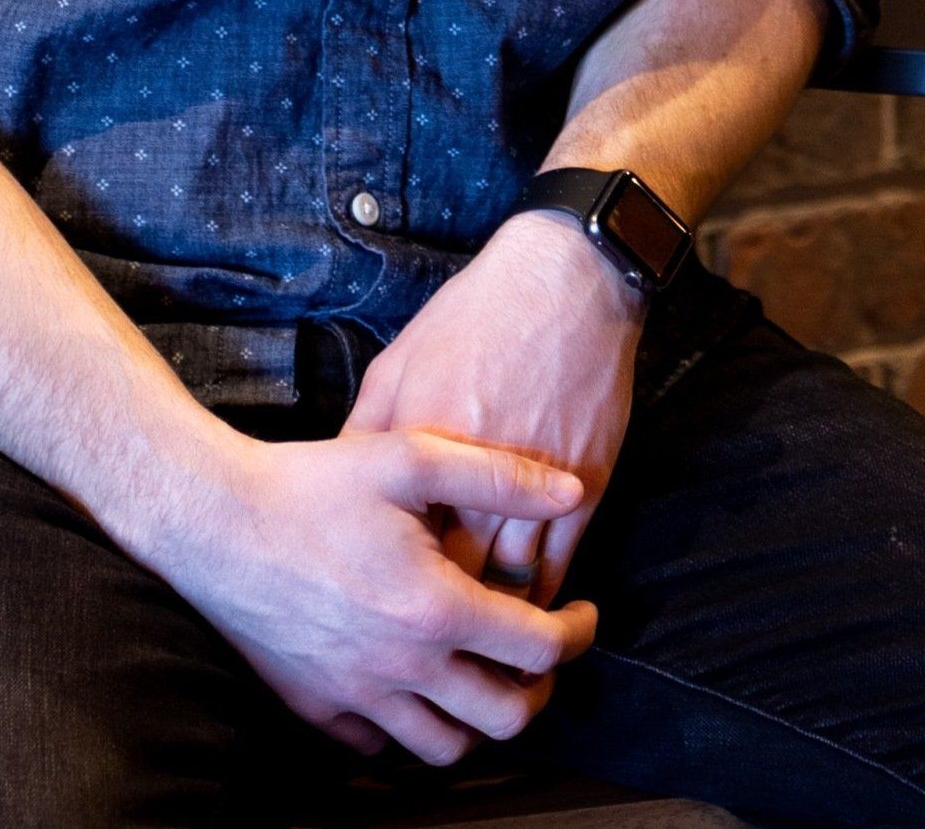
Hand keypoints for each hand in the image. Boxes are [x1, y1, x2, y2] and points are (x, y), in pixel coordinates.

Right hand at [159, 424, 598, 765]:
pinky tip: (410, 681)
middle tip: (537, 651)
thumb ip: (497, 473)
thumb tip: (571, 490)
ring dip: (478, 719)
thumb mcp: (407, 457)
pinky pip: (379, 746)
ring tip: (480, 673)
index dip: (578, 632)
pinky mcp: (316, 706)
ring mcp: (358, 695)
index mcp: (436, 609)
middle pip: (505, 717)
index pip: (539, 649)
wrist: (214, 522)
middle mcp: (404, 667)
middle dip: (539, 689)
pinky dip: (408, 726)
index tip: (581, 612)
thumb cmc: (310, 483)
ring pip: (445, 748)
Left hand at [346, 213, 644, 606]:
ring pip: (512, 584)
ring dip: (493, 620)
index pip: (399, 536)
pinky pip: (562, 562)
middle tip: (422, 643)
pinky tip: (525, 610)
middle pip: (454, 575)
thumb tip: (340, 477)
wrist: (566, 281)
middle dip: (438, 614)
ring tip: (473, 641)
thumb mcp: (400, 360)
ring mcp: (537, 481)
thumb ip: (369, 426)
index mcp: (425, 439)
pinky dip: (542, 594)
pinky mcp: (585, 483)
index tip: (373, 599)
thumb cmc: (475, 316)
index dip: (388, 575)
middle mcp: (479, 470)